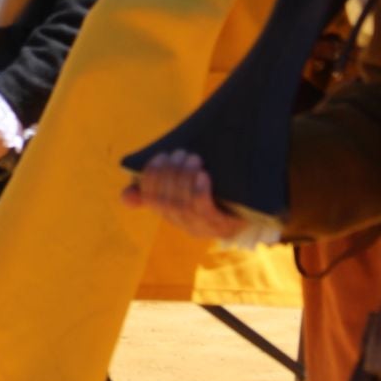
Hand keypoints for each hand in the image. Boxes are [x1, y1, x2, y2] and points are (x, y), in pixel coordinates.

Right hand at [121, 150, 249, 241]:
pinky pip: (205, 211)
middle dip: (170, 174)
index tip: (159, 157)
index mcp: (172, 215)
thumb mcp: (187, 191)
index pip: (151, 198)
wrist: (254, 210)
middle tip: (180, 153)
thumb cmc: (216, 195)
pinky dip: (199, 192)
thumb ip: (160, 188)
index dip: (150, 178)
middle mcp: (184, 225)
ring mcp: (203, 227)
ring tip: (193, 158)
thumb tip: (126, 197)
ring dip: (184, 178)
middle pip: (166, 200)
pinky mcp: (222, 226)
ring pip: (183, 204)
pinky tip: (203, 176)